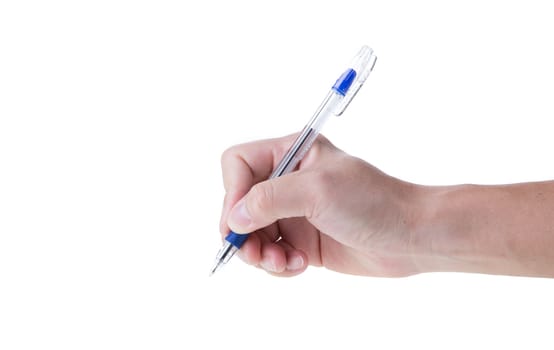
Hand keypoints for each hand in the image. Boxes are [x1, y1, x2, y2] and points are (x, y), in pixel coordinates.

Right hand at [219, 134, 422, 276]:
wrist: (411, 237)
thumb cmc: (374, 202)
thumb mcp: (318, 191)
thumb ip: (270, 199)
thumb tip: (234, 218)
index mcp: (292, 154)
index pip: (239, 163)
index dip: (233, 192)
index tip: (240, 221)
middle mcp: (288, 181)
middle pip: (240, 203)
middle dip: (244, 232)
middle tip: (255, 254)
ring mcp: (294, 211)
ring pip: (252, 232)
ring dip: (260, 252)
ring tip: (281, 263)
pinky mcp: (301, 239)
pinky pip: (271, 252)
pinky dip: (277, 264)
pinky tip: (298, 265)